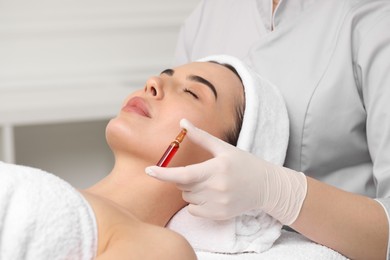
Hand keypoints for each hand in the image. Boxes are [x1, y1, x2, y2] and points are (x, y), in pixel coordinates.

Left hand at [145, 119, 306, 223]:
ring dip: (191, 190)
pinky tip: (212, 195)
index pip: (184, 174)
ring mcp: (219, 204)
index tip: (149, 171)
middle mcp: (217, 188)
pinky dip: (197, 203)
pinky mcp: (220, 215)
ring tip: (210, 183)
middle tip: (202, 171)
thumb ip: (201, 136)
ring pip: (188, 198)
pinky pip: (194, 210)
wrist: (266, 186)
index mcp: (217, 168)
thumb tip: (182, 122)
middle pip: (183, 185)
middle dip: (185, 177)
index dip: (164, 174)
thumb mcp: (223, 148)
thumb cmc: (244, 163)